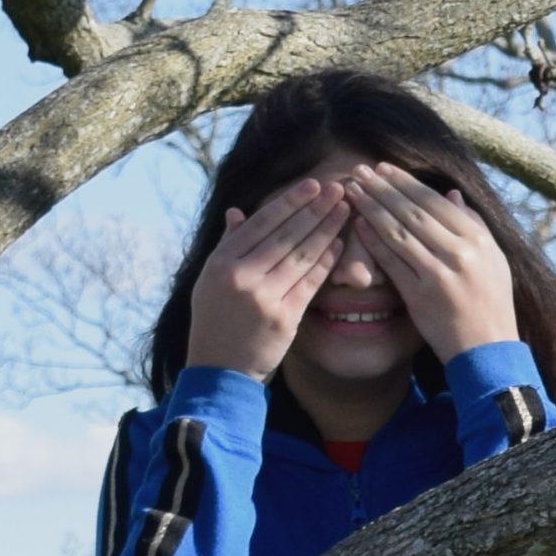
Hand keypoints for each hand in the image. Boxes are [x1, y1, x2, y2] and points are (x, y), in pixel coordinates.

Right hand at [184, 178, 351, 380]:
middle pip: (284, 234)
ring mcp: (262, 297)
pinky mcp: (283, 318)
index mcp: (220, 262)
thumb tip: (237, 211)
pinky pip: (309, 283)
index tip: (311, 185)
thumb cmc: (216, 322)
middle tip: (338, 188)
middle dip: (315, 209)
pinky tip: (341, 244)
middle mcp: (240, 275)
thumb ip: (227, 246)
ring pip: (300, 255)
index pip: (260, 222)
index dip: (289, 202)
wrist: (220, 370)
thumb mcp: (210, 280)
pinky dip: (326, 263)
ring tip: (345, 210)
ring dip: (326, 230)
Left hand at [345, 163, 518, 361]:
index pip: (434, 202)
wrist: (489, 351)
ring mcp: (439, 274)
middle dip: (382, 189)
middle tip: (359, 171)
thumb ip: (475, 225)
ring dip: (371, 208)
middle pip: (412, 212)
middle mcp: (459, 253)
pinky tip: (358, 225)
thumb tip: (452, 194)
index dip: (405, 183)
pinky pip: (392, 261)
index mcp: (477, 240)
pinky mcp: (421, 295)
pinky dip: (373, 241)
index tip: (383, 169)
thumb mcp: (494, 261)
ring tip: (353, 191)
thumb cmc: (492, 304)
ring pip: (398, 232)